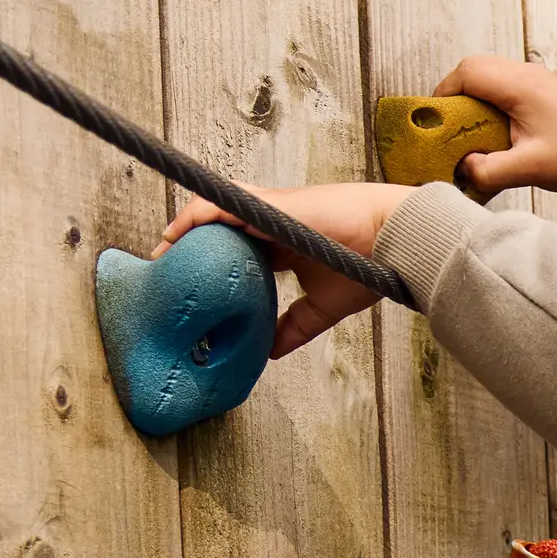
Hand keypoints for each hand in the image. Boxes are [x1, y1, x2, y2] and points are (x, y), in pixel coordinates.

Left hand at [156, 178, 409, 355]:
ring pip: (213, 210)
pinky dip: (193, 217)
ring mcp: (268, 212)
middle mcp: (272, 224)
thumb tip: (269, 352)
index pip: (237, 248)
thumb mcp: (323, 308)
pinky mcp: (268, 206)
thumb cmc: (368, 267)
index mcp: (284, 244)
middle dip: (191, 244)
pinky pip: (219, 205)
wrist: (393, 244)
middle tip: (167, 268)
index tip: (190, 285)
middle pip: (219, 226)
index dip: (212, 262)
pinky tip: (175, 234)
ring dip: (185, 227)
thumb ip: (294, 327)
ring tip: (163, 250)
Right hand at [436, 55, 556, 216]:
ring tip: (467, 126)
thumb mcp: (530, 170)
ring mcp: (537, 78)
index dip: (445, 91)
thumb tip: (462, 166)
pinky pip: (503, 81)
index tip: (435, 119)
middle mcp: (529, 74)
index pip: (469, 71)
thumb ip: (490, 170)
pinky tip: (491, 126)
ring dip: (472, 93)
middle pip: (475, 65)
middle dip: (455, 91)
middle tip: (448, 123)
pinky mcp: (540, 88)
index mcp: (524, 86)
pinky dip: (488, 96)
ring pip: (489, 71)